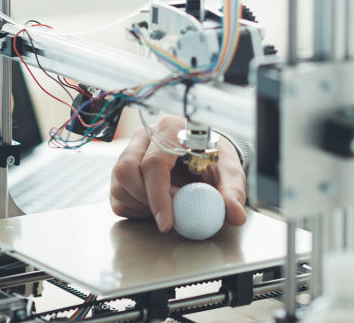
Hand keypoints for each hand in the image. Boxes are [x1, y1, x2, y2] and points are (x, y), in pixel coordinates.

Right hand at [110, 115, 247, 232]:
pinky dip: (135, 208)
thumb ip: (232, 191)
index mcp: (171, 129)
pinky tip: (156, 205)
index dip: (159, 195)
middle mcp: (145, 136)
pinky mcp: (122, 170)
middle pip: (128, 170)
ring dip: (142, 205)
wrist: (205, 153)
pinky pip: (117, 196)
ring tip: (169, 205)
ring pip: (120, 183)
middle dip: (149, 201)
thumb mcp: (229, 170)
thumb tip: (236, 215)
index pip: (155, 162)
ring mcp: (129, 151)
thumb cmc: (214, 156)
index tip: (168, 223)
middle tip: (172, 214)